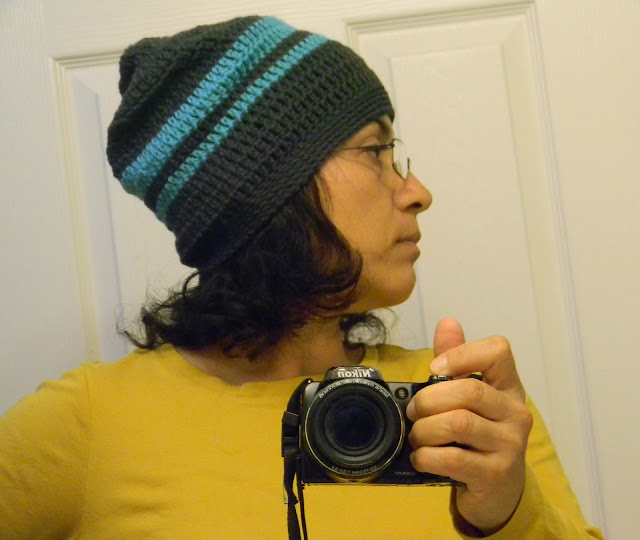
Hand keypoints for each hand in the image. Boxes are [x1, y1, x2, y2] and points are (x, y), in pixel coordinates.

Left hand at [406, 318, 532, 533]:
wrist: (499, 492)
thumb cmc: (478, 436)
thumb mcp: (468, 397)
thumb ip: (456, 360)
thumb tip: (447, 322)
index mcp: (509, 387)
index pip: (499, 351)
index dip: (462, 352)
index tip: (434, 369)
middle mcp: (517, 413)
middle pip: (469, 390)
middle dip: (428, 400)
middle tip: (412, 412)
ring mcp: (511, 445)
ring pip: (458, 423)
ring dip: (424, 430)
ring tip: (417, 436)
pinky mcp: (497, 475)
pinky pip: (453, 458)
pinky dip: (426, 456)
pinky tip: (421, 458)